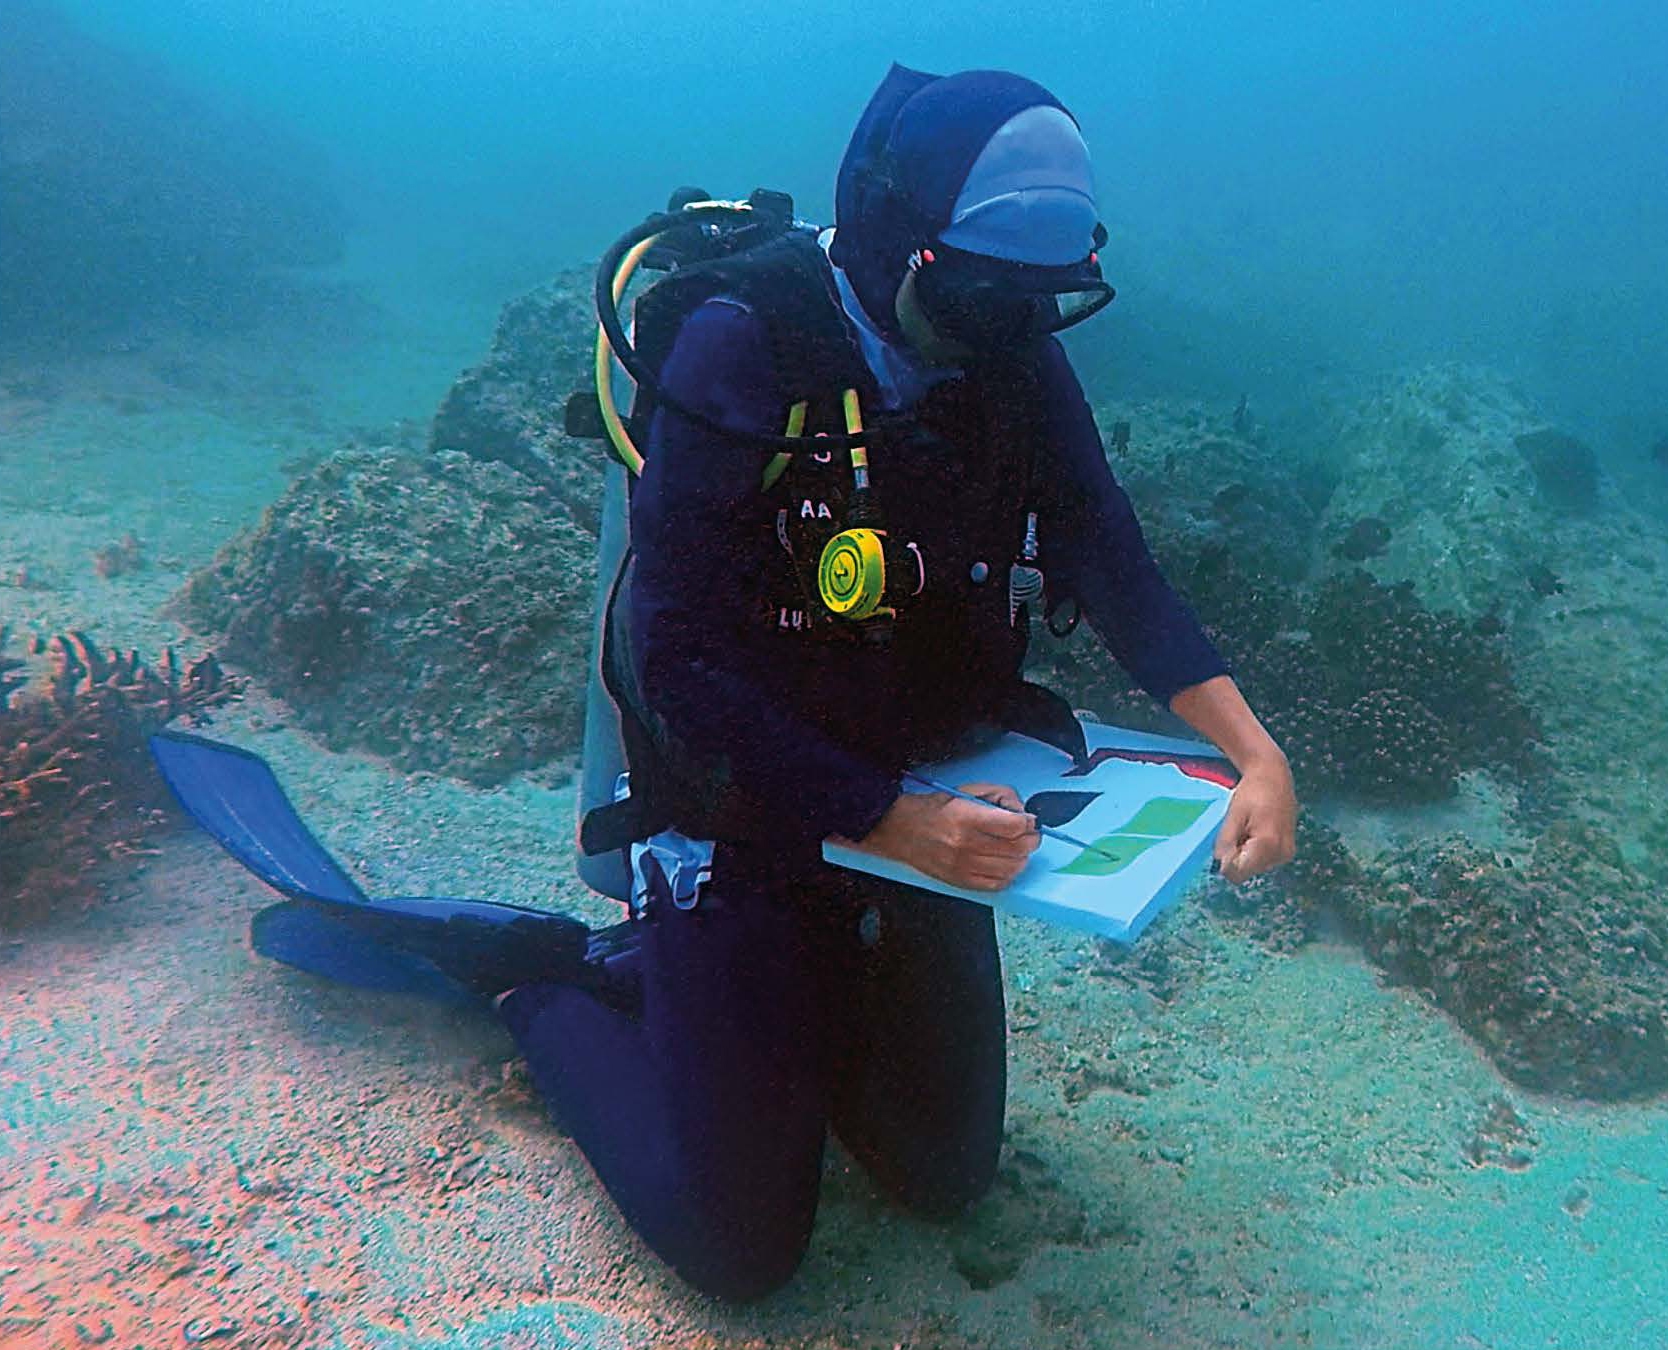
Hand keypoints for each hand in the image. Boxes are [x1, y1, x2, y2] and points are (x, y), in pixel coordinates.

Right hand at [837, 781, 1039, 891]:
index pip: (1014, 825)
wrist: (898, 830)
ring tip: (1015, 848)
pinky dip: (1008, 874)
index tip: (1028, 819)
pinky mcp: (961, 882)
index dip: (1028, 822)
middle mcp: (966, 845)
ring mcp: (964, 867)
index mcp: (966, 818)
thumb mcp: (964, 790)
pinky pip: (998, 884)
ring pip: (1012, 868)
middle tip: (1027, 833)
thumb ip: (997, 796)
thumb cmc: (931, 810)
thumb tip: (1021, 810)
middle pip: (1018, 848)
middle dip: (1030, 839)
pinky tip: (1003, 863)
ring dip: (1021, 857)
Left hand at [1213, 755, 1296, 883]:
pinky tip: (1256, 831)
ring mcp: (1286, 854)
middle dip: (1236, 856)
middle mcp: (1281, 853)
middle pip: (1245, 872)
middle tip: (1239, 830)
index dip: (1225, 861)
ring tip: (1249, 828)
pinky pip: (1262, 861)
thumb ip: (1225, 842)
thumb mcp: (1233, 815)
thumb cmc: (1252, 792)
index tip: (1227, 841)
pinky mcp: (1287, 852)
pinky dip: (1254, 851)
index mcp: (1268, 844)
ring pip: (1253, 867)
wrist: (1274, 777)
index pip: (1237, 874)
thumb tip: (1219, 865)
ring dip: (1245, 853)